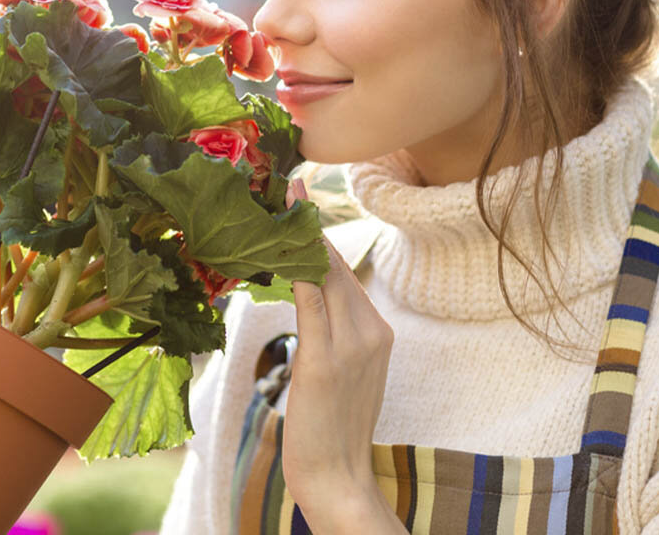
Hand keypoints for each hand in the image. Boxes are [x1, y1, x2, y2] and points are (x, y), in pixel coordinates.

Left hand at [281, 180, 402, 533]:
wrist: (338, 475)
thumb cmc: (331, 428)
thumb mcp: (344, 372)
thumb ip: (335, 335)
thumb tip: (311, 304)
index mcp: (378, 331)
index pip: (344, 271)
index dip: (319, 235)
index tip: (299, 202)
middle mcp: (372, 329)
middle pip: (336, 264)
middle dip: (309, 224)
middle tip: (286, 185)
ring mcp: (351, 344)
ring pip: (324, 274)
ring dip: (299, 236)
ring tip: (280, 199)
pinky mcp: (325, 359)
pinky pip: (309, 300)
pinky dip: (296, 266)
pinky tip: (280, 242)